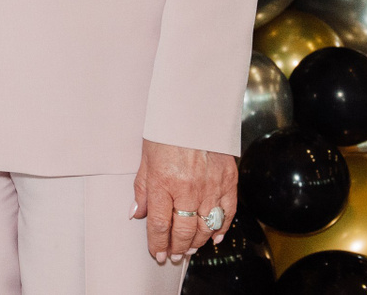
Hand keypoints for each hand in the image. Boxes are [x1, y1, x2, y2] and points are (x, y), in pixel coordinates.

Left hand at [133, 139, 236, 263]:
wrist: (194, 110)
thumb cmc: (167, 130)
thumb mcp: (146, 158)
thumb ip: (142, 188)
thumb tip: (137, 213)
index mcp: (163, 183)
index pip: (160, 225)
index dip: (158, 244)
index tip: (158, 253)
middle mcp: (187, 189)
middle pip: (183, 231)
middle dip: (177, 248)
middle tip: (174, 255)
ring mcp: (210, 187)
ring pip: (205, 227)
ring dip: (197, 242)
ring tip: (190, 249)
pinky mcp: (228, 182)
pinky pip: (227, 213)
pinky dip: (221, 229)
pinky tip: (214, 237)